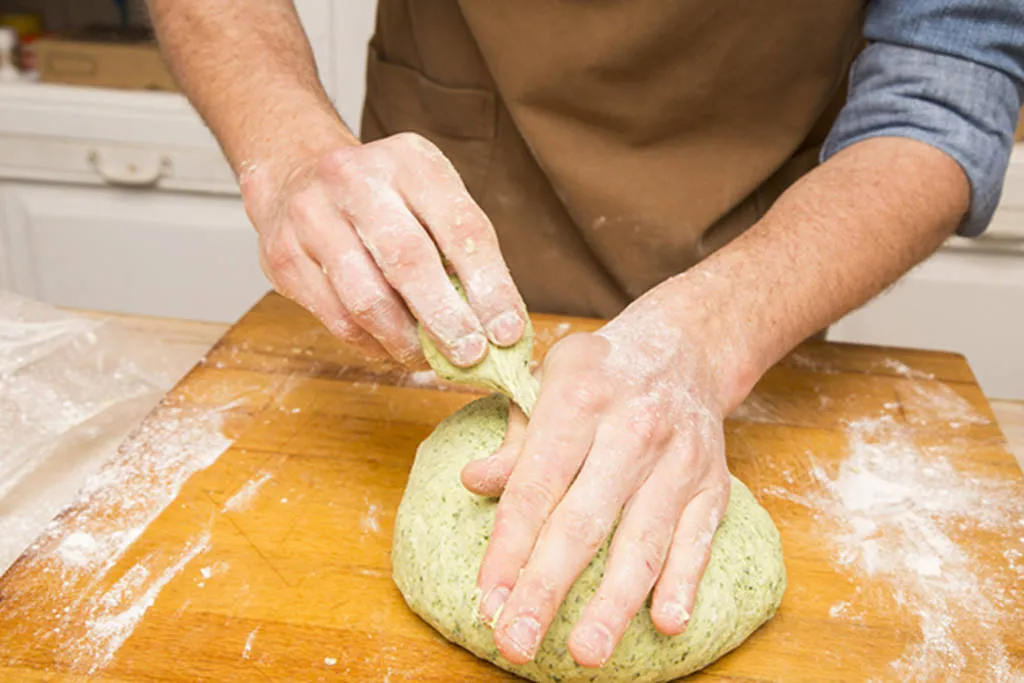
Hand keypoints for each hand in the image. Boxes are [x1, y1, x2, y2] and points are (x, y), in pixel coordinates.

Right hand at [240, 130, 525, 366]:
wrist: (293, 174)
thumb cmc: (381, 197)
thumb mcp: (427, 197)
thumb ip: (460, 252)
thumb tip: (499, 326)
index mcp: (409, 161)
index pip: (461, 227)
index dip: (490, 286)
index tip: (508, 331)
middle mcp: (356, 180)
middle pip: (409, 261)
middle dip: (447, 319)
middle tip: (472, 356)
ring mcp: (312, 216)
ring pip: (367, 298)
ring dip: (407, 341)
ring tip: (432, 360)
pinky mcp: (284, 255)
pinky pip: (337, 318)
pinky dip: (373, 345)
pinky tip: (394, 350)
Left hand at [461, 293, 733, 666]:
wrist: (684, 348)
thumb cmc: (599, 373)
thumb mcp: (546, 381)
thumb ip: (515, 438)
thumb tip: (474, 482)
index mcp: (577, 399)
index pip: (535, 485)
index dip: (508, 548)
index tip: (488, 600)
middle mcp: (630, 429)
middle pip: (583, 521)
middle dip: (547, 587)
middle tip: (518, 642)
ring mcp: (677, 459)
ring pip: (642, 540)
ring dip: (614, 602)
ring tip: (585, 652)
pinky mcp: (712, 482)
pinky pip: (697, 538)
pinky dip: (684, 580)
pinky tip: (666, 622)